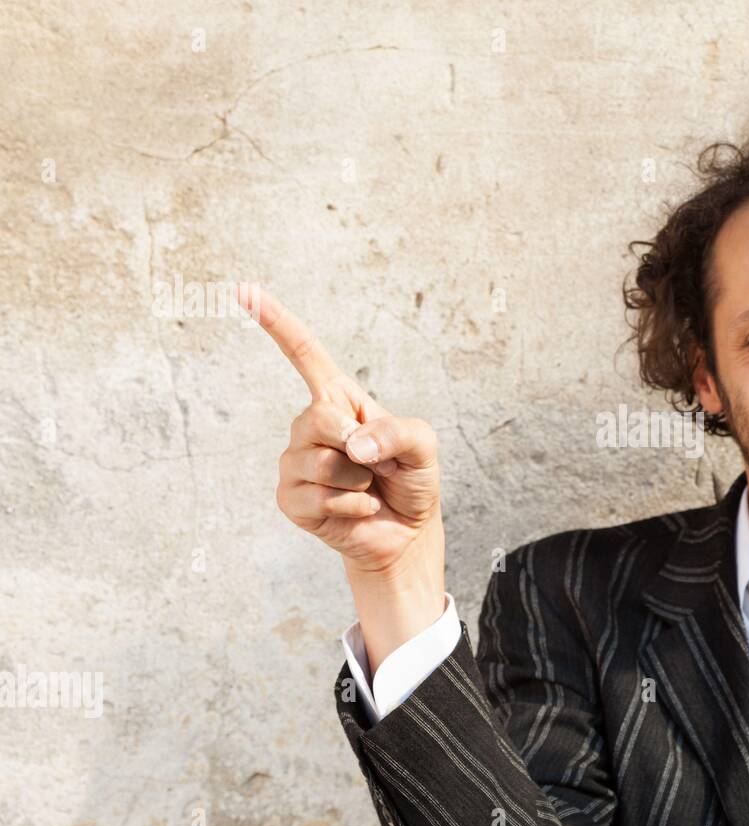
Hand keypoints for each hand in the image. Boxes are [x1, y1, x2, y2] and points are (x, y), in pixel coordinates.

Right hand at [242, 283, 445, 666]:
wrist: (406, 531)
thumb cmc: (412, 480)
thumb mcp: (423, 446)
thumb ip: (398, 433)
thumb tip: (353, 445)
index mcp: (339, 400)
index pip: (304, 354)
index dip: (277, 322)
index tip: (245, 290)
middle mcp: (310, 426)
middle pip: (317, 418)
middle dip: (355, 443)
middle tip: (374, 463)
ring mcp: (295, 463)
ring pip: (320, 462)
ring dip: (358, 480)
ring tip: (367, 487)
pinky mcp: (291, 499)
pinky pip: (316, 498)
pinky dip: (351, 506)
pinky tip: (359, 508)